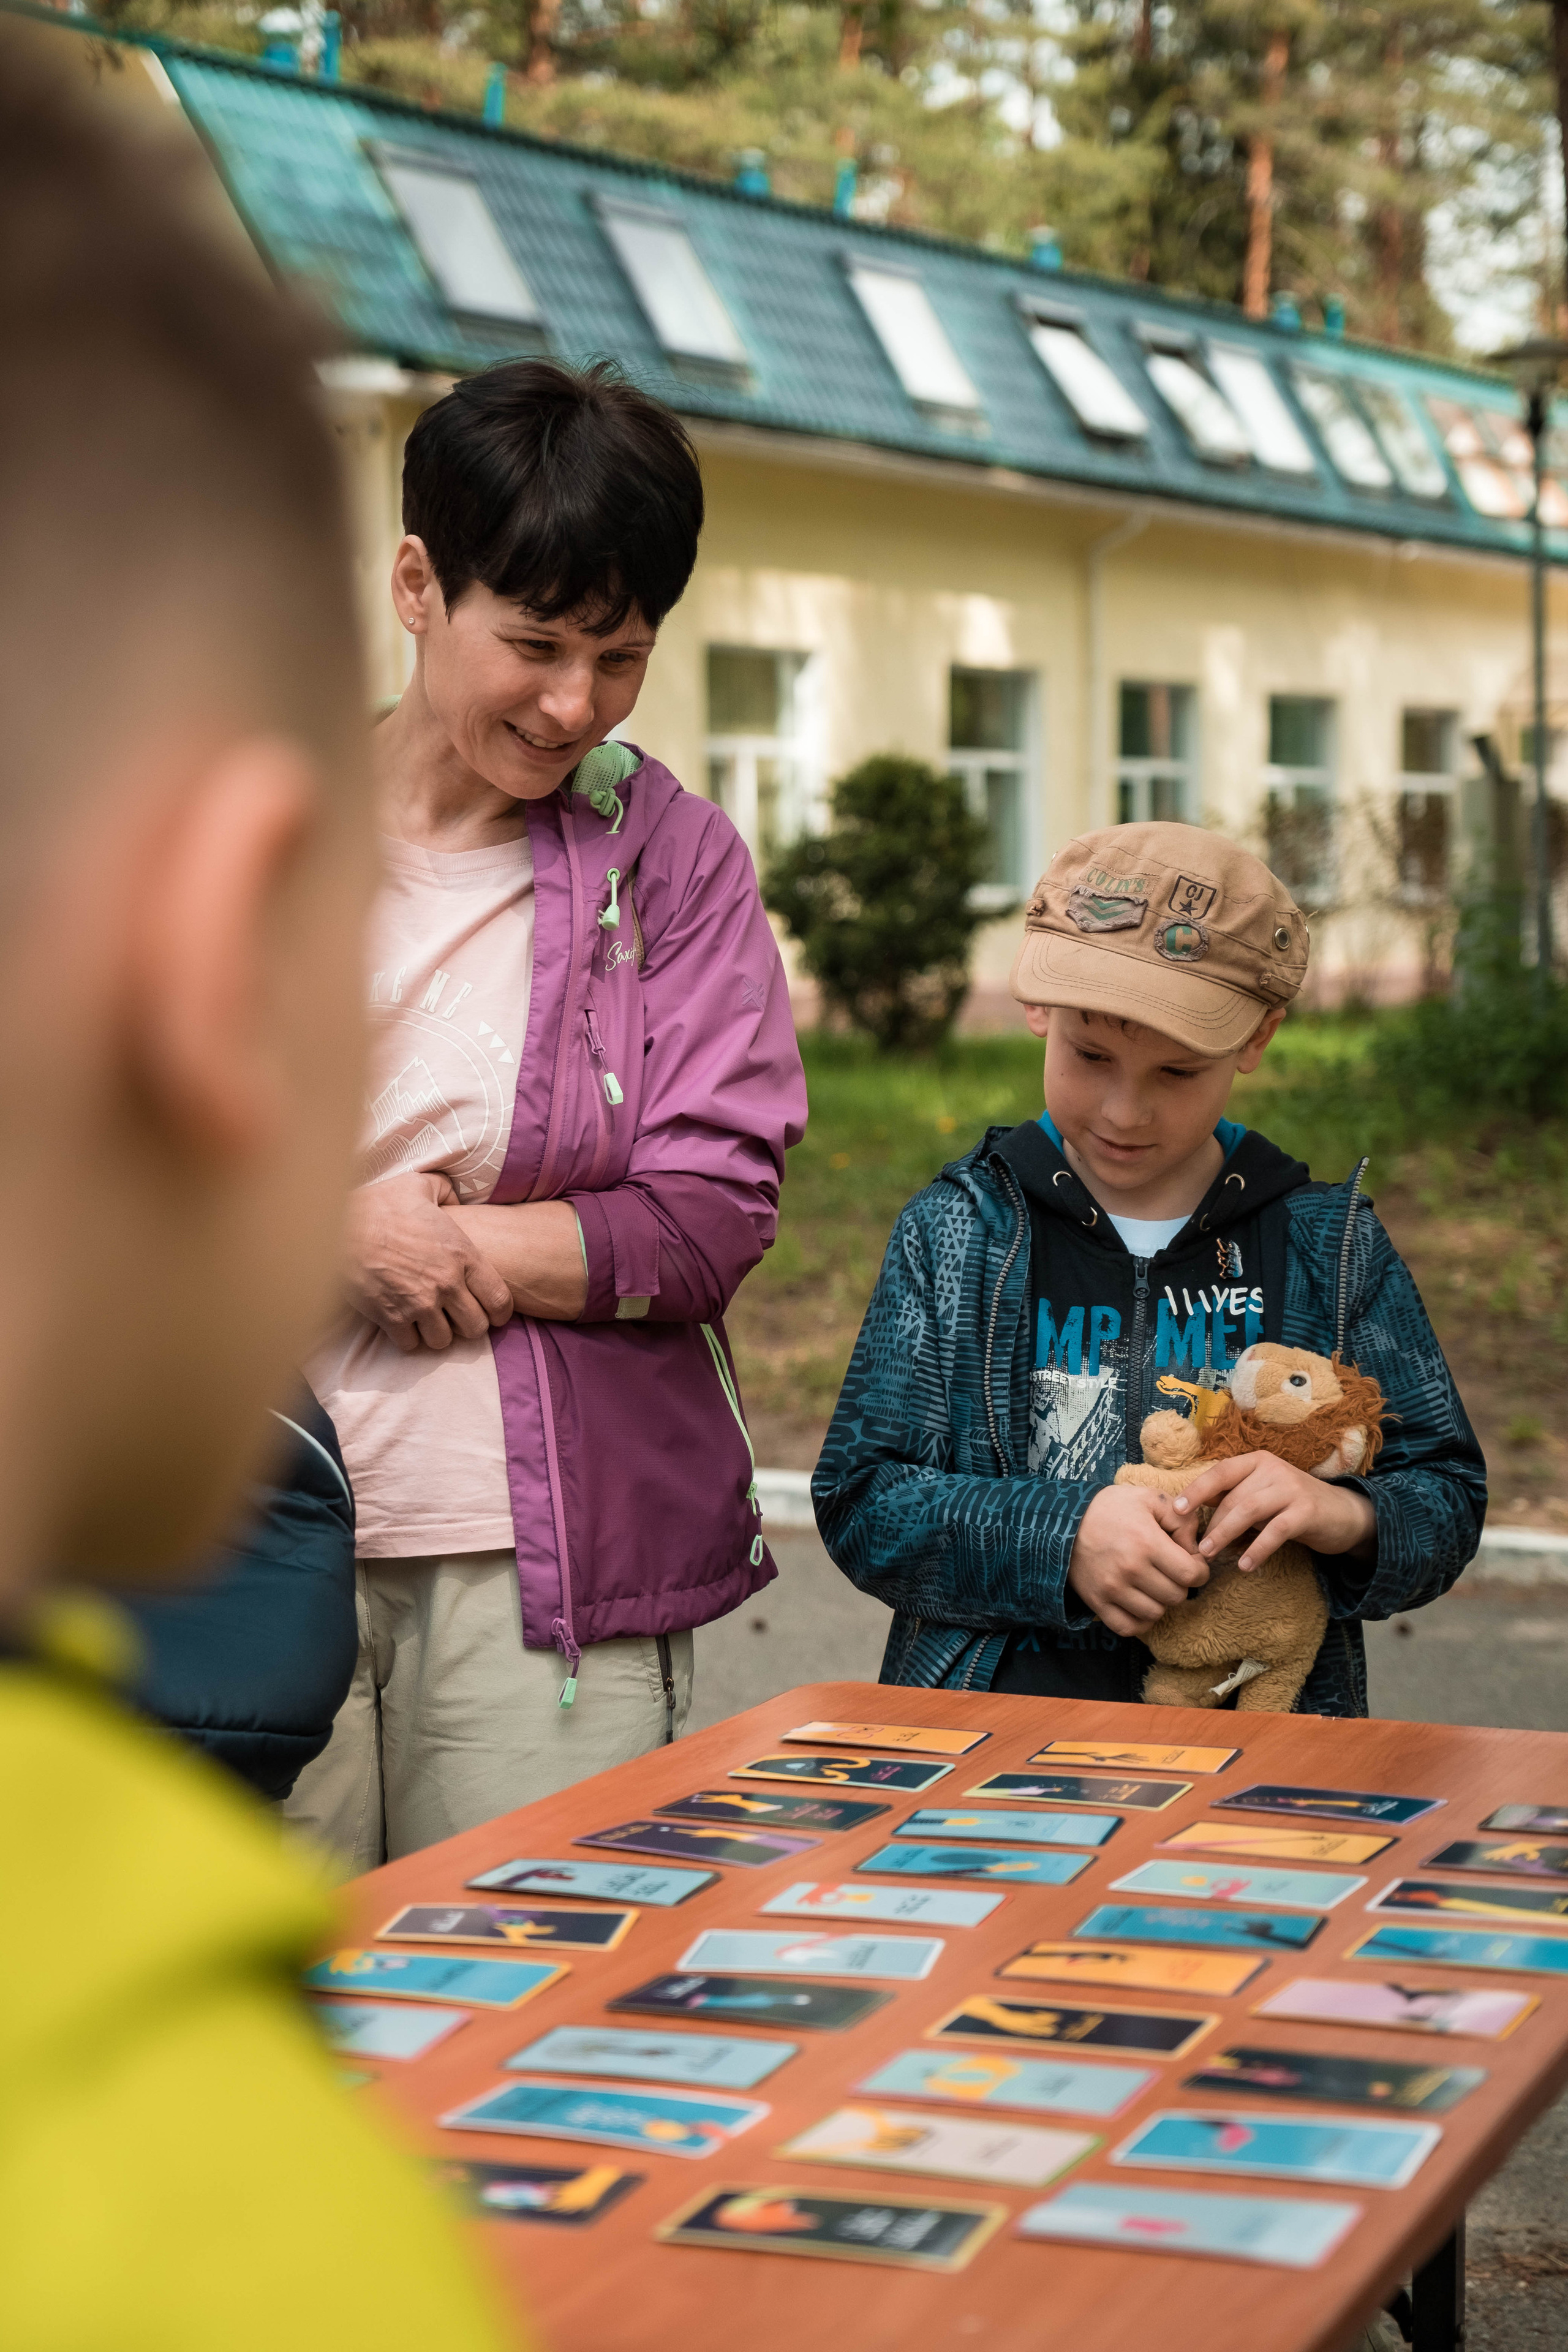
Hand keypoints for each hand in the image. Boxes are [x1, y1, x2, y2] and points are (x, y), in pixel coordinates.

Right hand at [342, 1172, 512, 1352]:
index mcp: (463, 1254)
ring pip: (443, 1341)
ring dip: (436, 1333)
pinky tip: (402, 1322)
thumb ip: (446, 1191)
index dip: (500, 1312)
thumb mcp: (420, 1185)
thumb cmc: (378, 1204)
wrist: (335, 1225)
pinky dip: (408, 1337)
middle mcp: (446, 1283)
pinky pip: (411, 1344)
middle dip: (468, 1325)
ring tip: (428, 1319)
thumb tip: (456, 1197)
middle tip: (456, 1316)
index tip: (492, 1313)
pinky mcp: (390, 1317)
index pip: (501, 1301)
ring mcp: (419, 1303)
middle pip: (476, 1328)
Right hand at [1068, 1485, 1208, 1637]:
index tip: (1192, 1562)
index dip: (1200, 1571)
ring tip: (1153, 1584)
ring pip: (1156, 1613)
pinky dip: (1140, 1621)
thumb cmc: (1110, 1508)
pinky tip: (1140, 1604)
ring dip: (1160, 1601)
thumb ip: (1181, 1518)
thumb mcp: (1148, 1498)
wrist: (1062, 1520)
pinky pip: (1129, 1627)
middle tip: (1170, 1571)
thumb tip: (1195, 1547)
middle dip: (1180, 1584)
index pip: (1192, 1575)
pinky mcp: (1097, 1602)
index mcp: (1147, 1542)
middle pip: (1176, 1596)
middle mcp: (1130, 1569)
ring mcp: (1112, 1589)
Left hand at [1174, 1452, 1376, 1570]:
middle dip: (1211, 1525)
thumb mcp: (1260, 1494)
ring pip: (1249, 1511)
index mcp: (1256, 1461)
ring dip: (1225, 1534)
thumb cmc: (1291, 1505)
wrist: (1344, 1513)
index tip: (1176, 1510)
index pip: (1219, 1472)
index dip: (1196, 1490)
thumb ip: (1231, 1496)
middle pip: (1232, 1497)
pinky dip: (1257, 1549)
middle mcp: (1273, 1469)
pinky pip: (1275, 1531)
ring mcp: (1291, 1488)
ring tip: (1209, 1555)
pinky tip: (1246, 1566)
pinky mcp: (1306, 1511)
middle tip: (1197, 1549)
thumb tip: (1189, 1507)